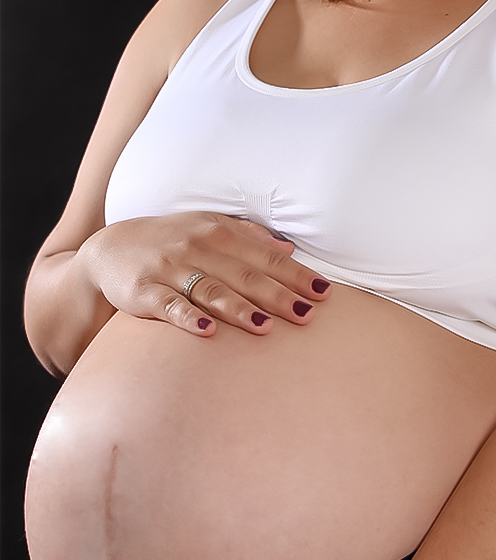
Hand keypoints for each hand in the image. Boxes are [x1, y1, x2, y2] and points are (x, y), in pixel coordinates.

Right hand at [78, 212, 330, 336]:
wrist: (108, 249)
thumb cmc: (169, 239)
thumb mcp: (207, 227)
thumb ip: (247, 237)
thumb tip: (289, 249)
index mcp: (218, 233)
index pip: (264, 257)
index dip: (294, 275)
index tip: (322, 292)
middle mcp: (196, 248)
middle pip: (244, 275)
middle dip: (278, 296)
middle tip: (307, 315)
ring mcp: (169, 269)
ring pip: (210, 290)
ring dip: (239, 309)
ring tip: (266, 326)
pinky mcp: (143, 291)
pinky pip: (168, 306)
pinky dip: (188, 318)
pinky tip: (207, 332)